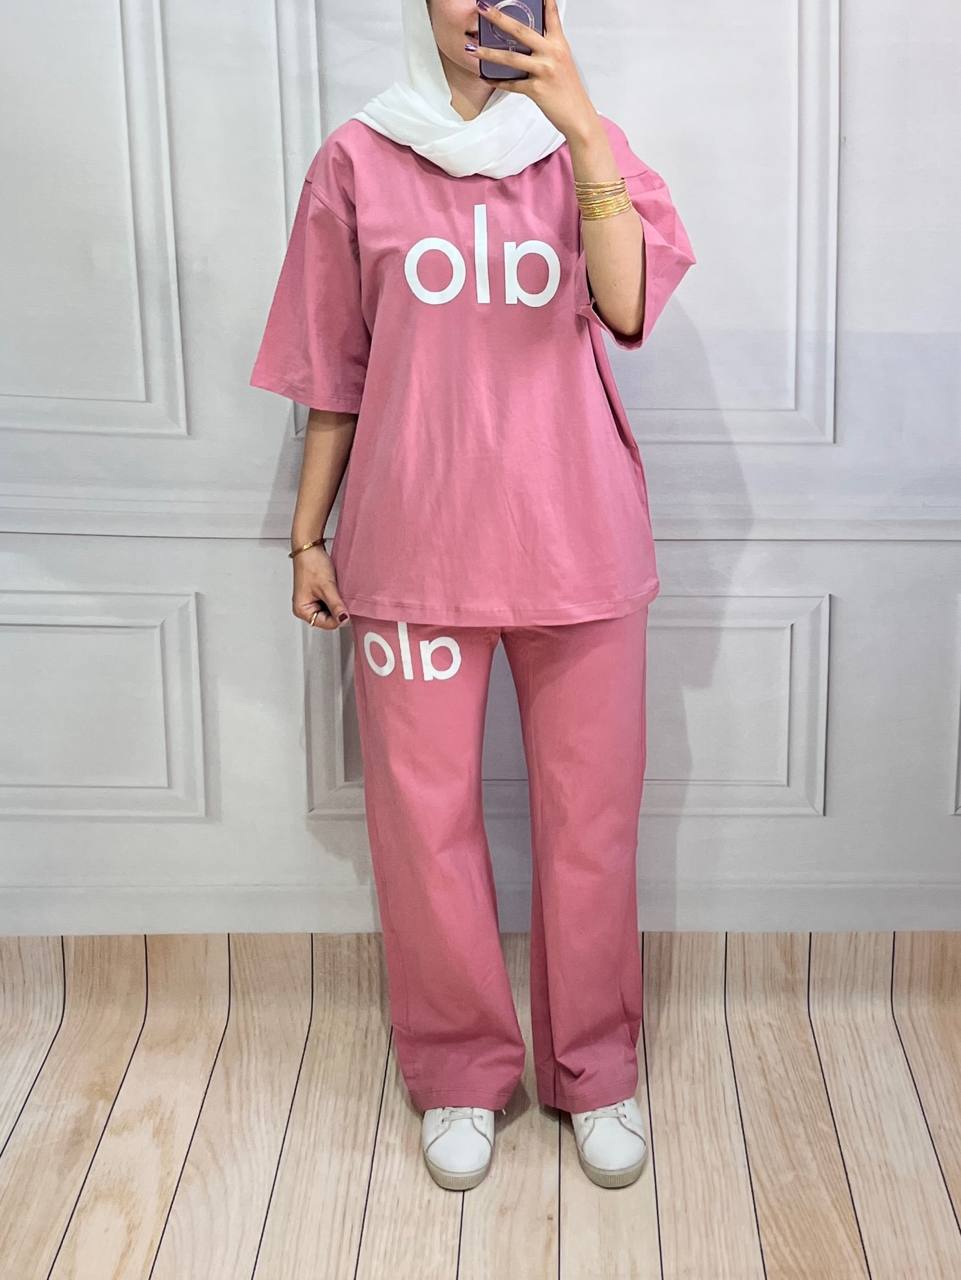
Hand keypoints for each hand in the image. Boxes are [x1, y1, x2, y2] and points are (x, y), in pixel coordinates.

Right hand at [291, 546, 349, 630]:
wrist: (310, 548)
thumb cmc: (311, 564)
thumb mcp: (326, 587)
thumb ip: (336, 605)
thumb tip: (344, 619)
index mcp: (302, 610)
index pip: (326, 624)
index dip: (339, 618)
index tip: (348, 609)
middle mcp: (305, 608)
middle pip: (329, 619)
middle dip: (338, 610)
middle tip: (342, 597)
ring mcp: (312, 602)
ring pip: (331, 611)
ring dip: (337, 604)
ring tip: (338, 591)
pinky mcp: (317, 596)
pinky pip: (330, 603)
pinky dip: (336, 598)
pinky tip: (337, 590)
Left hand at [465, 0, 596, 140]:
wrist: (578, 115)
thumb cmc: (569, 90)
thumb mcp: (563, 61)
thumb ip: (547, 48)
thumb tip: (528, 41)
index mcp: (559, 44)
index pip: (551, 15)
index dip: (544, 1)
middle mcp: (552, 53)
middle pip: (521, 30)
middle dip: (499, 18)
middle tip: (482, 8)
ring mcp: (544, 71)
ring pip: (511, 58)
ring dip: (489, 53)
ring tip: (472, 49)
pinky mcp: (537, 89)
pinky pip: (512, 84)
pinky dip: (498, 82)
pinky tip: (486, 78)